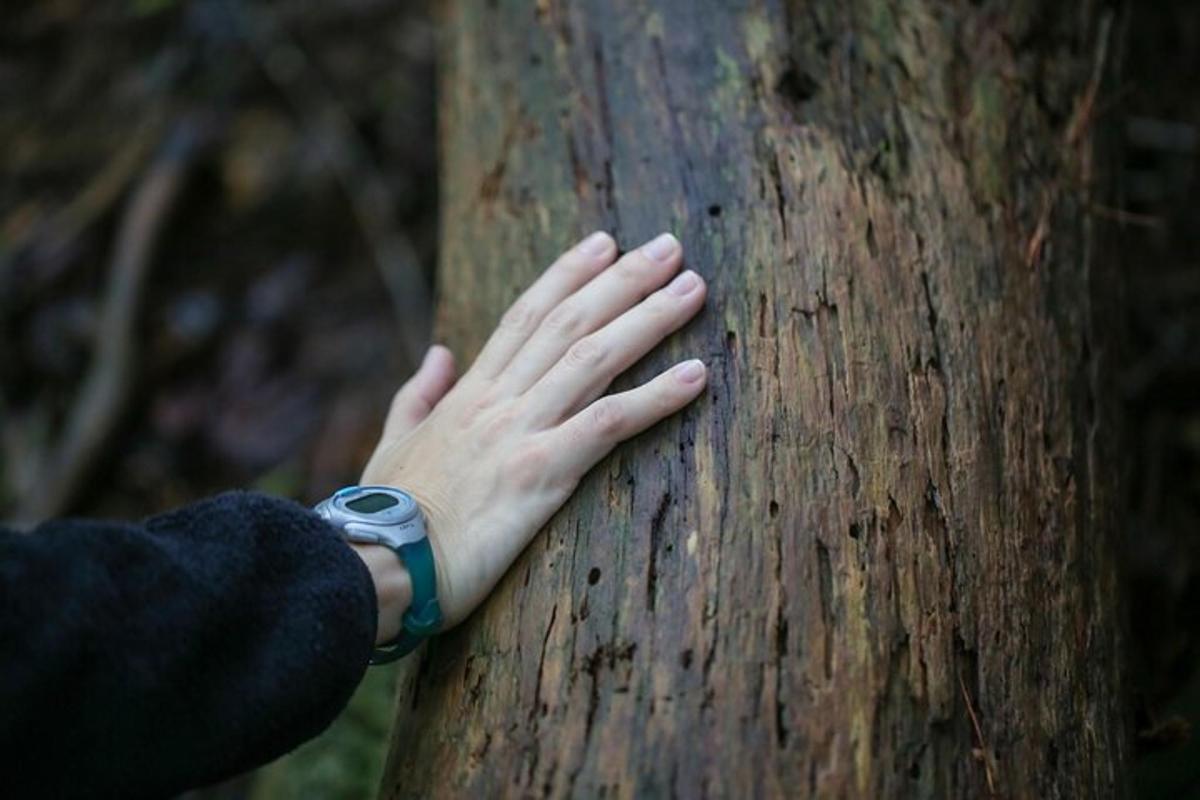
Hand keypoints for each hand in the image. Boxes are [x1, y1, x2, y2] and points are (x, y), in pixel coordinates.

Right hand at [360, 231, 706, 627]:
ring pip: (594, 359)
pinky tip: (696, 376)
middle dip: (624, 279)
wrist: (378, 564)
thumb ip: (418, 394)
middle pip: (570, 323)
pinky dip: (655, 398)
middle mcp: (499, 401)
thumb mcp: (394, 442)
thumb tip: (438, 353)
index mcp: (469, 393)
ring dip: (650, 320)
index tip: (605, 243)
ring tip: (694, 288)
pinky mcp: (539, 473)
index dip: (568, 274)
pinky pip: (607, 424)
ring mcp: (519, 432)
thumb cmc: (386, 514)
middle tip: (671, 247)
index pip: (525, 315)